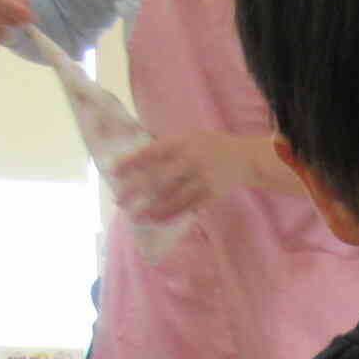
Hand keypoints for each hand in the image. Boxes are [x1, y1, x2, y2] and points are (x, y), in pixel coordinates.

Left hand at [114, 133, 254, 222]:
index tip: (113, 170)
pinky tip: (155, 219)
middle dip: (135, 189)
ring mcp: (200, 180)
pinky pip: (186, 208)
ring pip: (171, 197)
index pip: (151, 153)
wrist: (245, 158)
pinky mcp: (209, 195)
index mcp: (182, 143)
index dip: (131, 162)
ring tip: (133, 216)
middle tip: (118, 199)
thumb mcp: (189, 138)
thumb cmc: (210, 146)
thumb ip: (167, 148)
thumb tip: (137, 161)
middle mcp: (190, 161)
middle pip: (157, 178)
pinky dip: (168, 215)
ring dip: (150, 208)